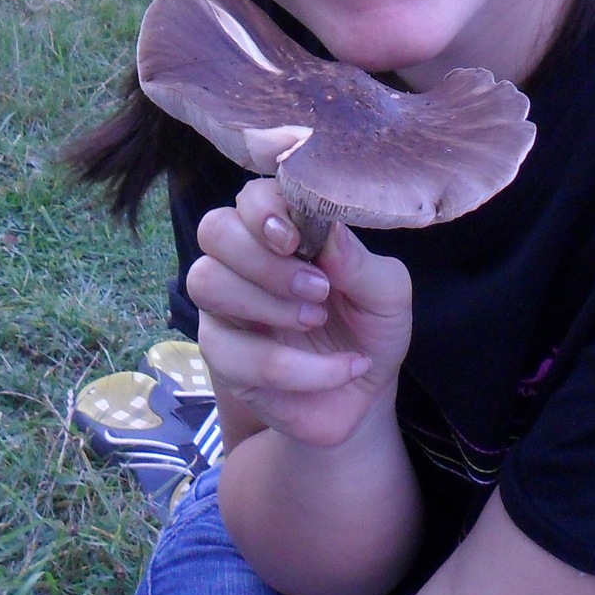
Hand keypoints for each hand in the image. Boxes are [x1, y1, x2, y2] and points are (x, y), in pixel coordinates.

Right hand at [189, 177, 410, 448]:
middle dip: (264, 258)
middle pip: (215, 230)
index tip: (296, 240)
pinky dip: (298, 367)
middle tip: (317, 288)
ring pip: (207, 282)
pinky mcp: (224, 359)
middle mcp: (243, 263)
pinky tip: (341, 369)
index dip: (264, 210)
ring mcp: (226, 309)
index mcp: (282, 234)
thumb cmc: (371, 330)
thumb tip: (329, 233)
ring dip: (268, 304)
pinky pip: (236, 354)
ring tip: (317, 319)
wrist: (366, 396)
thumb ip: (360, 262)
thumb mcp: (387, 295)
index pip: (250, 198)